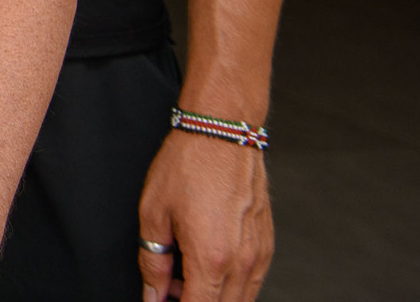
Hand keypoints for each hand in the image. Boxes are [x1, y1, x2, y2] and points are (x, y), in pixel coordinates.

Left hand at [138, 130, 271, 300]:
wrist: (222, 134)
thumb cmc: (188, 166)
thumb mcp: (153, 214)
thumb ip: (153, 262)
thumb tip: (153, 295)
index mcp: (211, 258)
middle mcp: (242, 262)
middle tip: (167, 288)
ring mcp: (259, 255)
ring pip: (241, 299)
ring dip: (213, 296)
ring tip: (183, 274)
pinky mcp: (267, 245)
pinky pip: (252, 281)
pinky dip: (230, 284)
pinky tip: (206, 265)